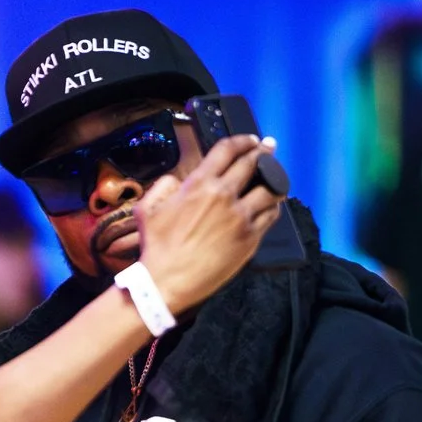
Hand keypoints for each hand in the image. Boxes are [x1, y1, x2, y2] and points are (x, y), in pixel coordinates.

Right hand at [133, 135, 281, 312]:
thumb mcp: (147, 208)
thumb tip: (179, 181)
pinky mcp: (250, 238)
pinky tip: (271, 204)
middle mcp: (224, 195)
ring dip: (274, 179)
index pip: (228, 149)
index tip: (250, 140)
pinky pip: (271, 215)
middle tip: (268, 148)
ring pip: (270, 188)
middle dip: (264, 152)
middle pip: (254, 163)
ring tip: (275, 178)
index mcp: (199, 184)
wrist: (166, 281)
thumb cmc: (156, 246)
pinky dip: (273, 206)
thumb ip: (164, 185)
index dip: (243, 140)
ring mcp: (240, 217)